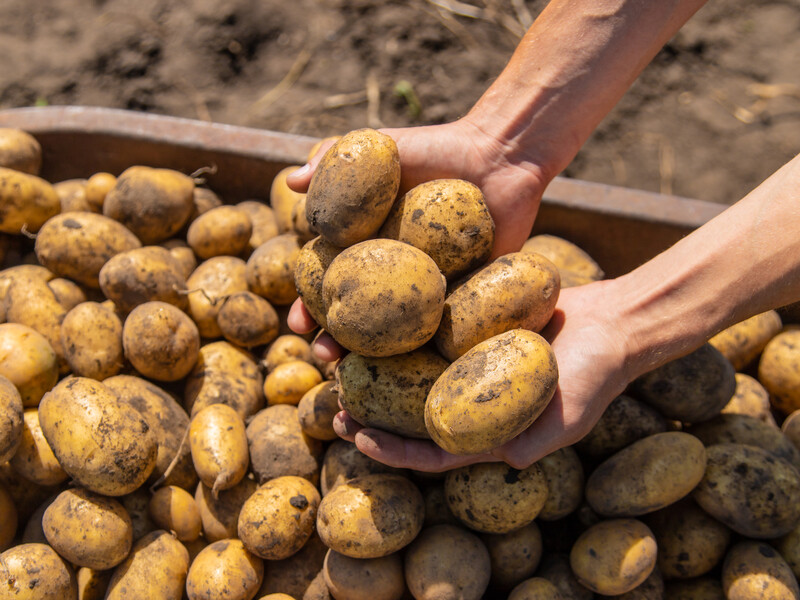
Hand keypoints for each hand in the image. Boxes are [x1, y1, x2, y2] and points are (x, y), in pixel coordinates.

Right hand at [286, 118, 552, 360]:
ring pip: (398, 334)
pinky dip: (429, 354)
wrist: (499, 158)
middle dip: (337, 342)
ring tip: (363, 375)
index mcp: (367, 247)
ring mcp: (430, 290)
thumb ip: (334, 160)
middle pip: (360, 317)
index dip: (310, 306)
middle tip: (325, 358)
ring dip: (376, 359)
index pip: (330, 283)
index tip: (297, 324)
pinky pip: (446, 331)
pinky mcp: (466, 299)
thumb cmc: (436, 149)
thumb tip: (289, 181)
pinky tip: (415, 374)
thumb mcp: (379, 149)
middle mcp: (395, 274)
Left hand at [329, 280, 635, 470]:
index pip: (428, 450)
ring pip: (408, 368)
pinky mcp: (469, 324)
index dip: (391, 450)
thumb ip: (530, 443)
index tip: (358, 437)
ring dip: (374, 368)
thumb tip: (491, 459)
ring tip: (338, 359)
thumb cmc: (595, 376)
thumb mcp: (567, 420)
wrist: (613, 322)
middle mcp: (467, 397)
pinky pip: (429, 328)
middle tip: (333, 403)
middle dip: (369, 412)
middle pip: (407, 411)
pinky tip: (373, 317)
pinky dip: (401, 327)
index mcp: (483, 430)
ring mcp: (465, 361)